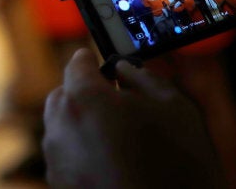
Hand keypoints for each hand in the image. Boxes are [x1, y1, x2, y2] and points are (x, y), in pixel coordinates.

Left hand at [42, 48, 226, 188]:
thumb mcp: (173, 105)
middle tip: (113, 99)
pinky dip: (81, 149)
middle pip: (63, 95)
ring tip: (117, 134)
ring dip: (81, 121)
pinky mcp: (61, 186)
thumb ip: (141, 77)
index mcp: (86, 100)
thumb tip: (124, 70)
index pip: (77, 64)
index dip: (91, 60)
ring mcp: (58, 162)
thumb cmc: (178, 165)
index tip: (100, 62)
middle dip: (83, 92)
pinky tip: (112, 159)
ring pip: (61, 127)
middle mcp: (62, 128)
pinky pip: (65, 155)